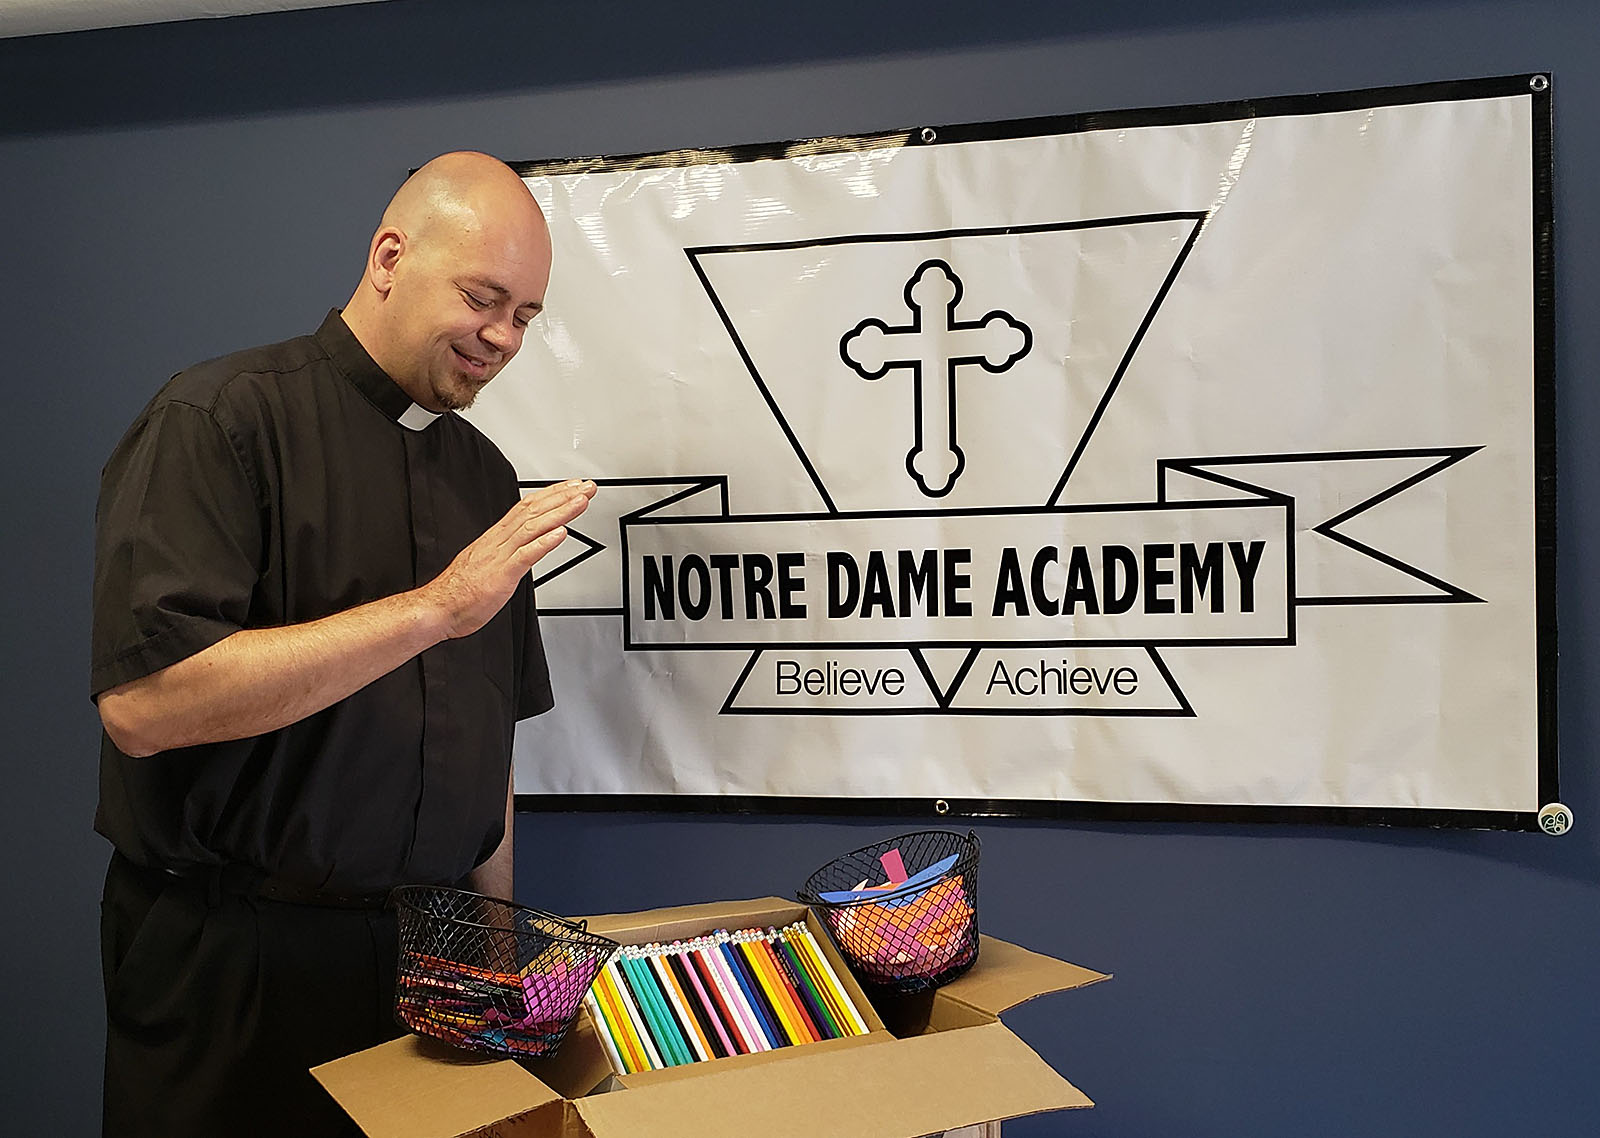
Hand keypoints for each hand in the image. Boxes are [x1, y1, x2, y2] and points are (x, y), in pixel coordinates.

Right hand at [423, 479, 594, 638]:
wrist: (437, 608)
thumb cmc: (460, 591)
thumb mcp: (487, 563)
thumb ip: (506, 552)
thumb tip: (523, 547)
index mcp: (496, 538)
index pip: (527, 507)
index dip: (551, 494)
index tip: (571, 487)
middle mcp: (499, 542)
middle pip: (534, 511)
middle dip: (563, 496)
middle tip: (587, 487)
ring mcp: (500, 556)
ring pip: (533, 527)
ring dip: (560, 512)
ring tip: (581, 501)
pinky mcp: (501, 575)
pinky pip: (525, 556)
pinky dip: (544, 543)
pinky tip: (560, 533)